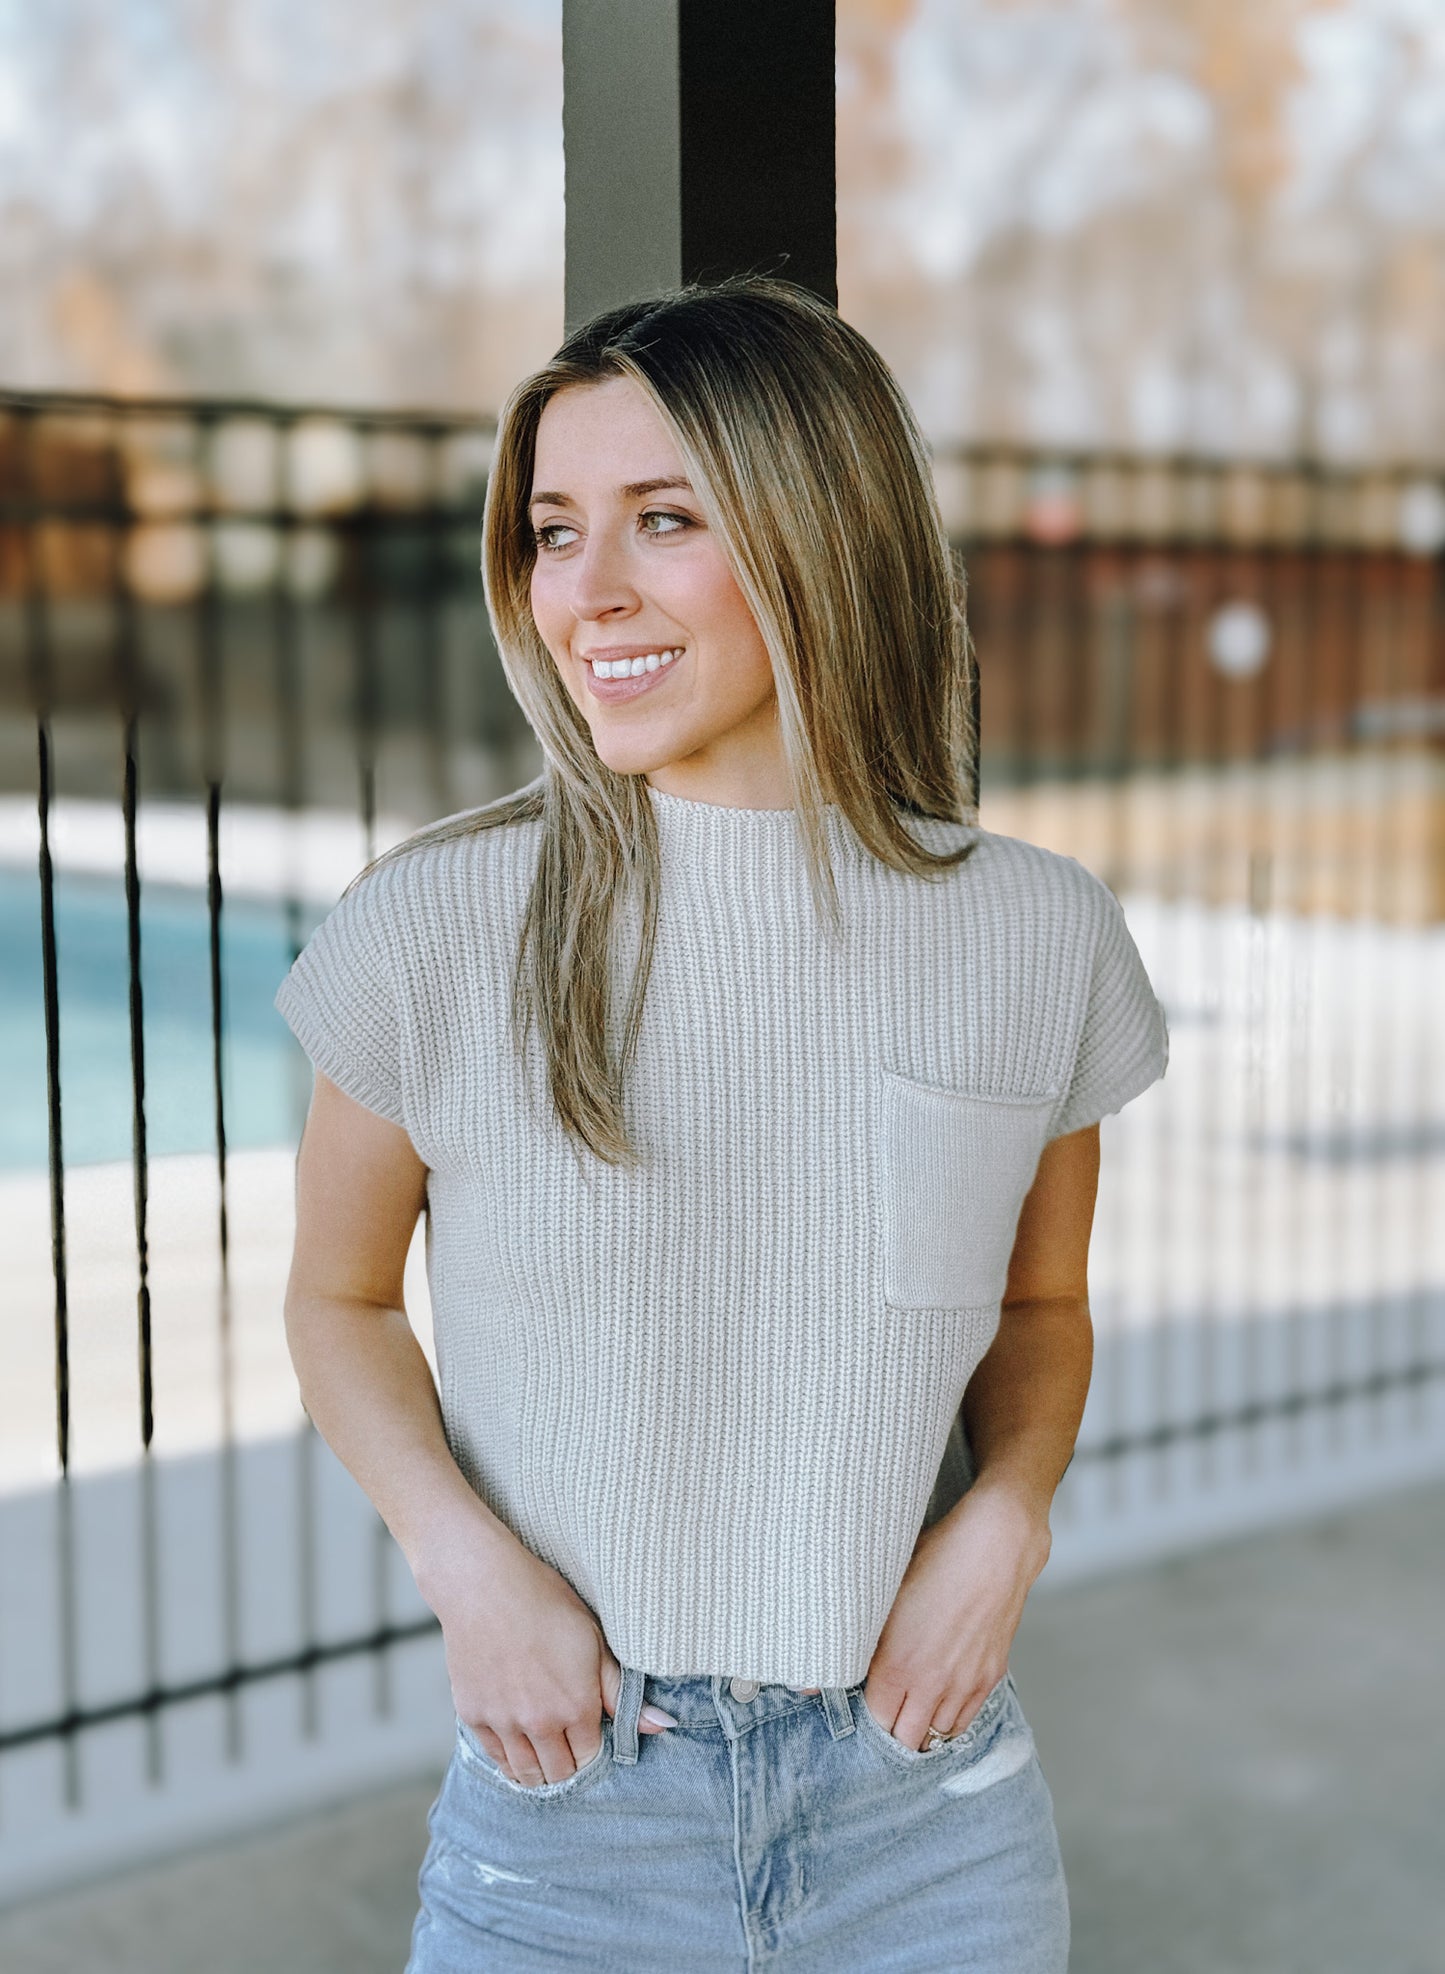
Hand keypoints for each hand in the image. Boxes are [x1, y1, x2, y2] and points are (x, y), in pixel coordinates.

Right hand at [426, 1528, 676, 1785]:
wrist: (485, 1585)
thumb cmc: (545, 1603)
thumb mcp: (593, 1640)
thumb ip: (621, 1691)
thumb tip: (661, 1725)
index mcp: (576, 1707)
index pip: (590, 1759)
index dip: (594, 1752)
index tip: (591, 1739)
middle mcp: (540, 1724)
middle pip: (559, 1774)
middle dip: (568, 1767)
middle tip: (568, 1750)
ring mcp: (503, 1723)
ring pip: (526, 1774)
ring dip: (539, 1772)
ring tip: (545, 1757)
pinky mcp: (473, 1716)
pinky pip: (495, 1758)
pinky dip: (508, 1760)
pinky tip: (517, 1748)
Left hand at [862, 1482, 1049, 1752]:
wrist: (995, 1546)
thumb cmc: (935, 1557)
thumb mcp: (883, 1593)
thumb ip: (851, 1639)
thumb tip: (807, 1682)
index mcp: (897, 1665)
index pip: (876, 1722)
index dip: (866, 1718)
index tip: (860, 1706)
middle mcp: (931, 1684)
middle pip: (906, 1740)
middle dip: (892, 1732)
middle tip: (883, 1714)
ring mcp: (964, 1685)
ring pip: (938, 1736)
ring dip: (921, 1730)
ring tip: (909, 1713)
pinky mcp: (990, 1677)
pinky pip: (965, 1722)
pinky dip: (949, 1722)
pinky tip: (938, 1705)